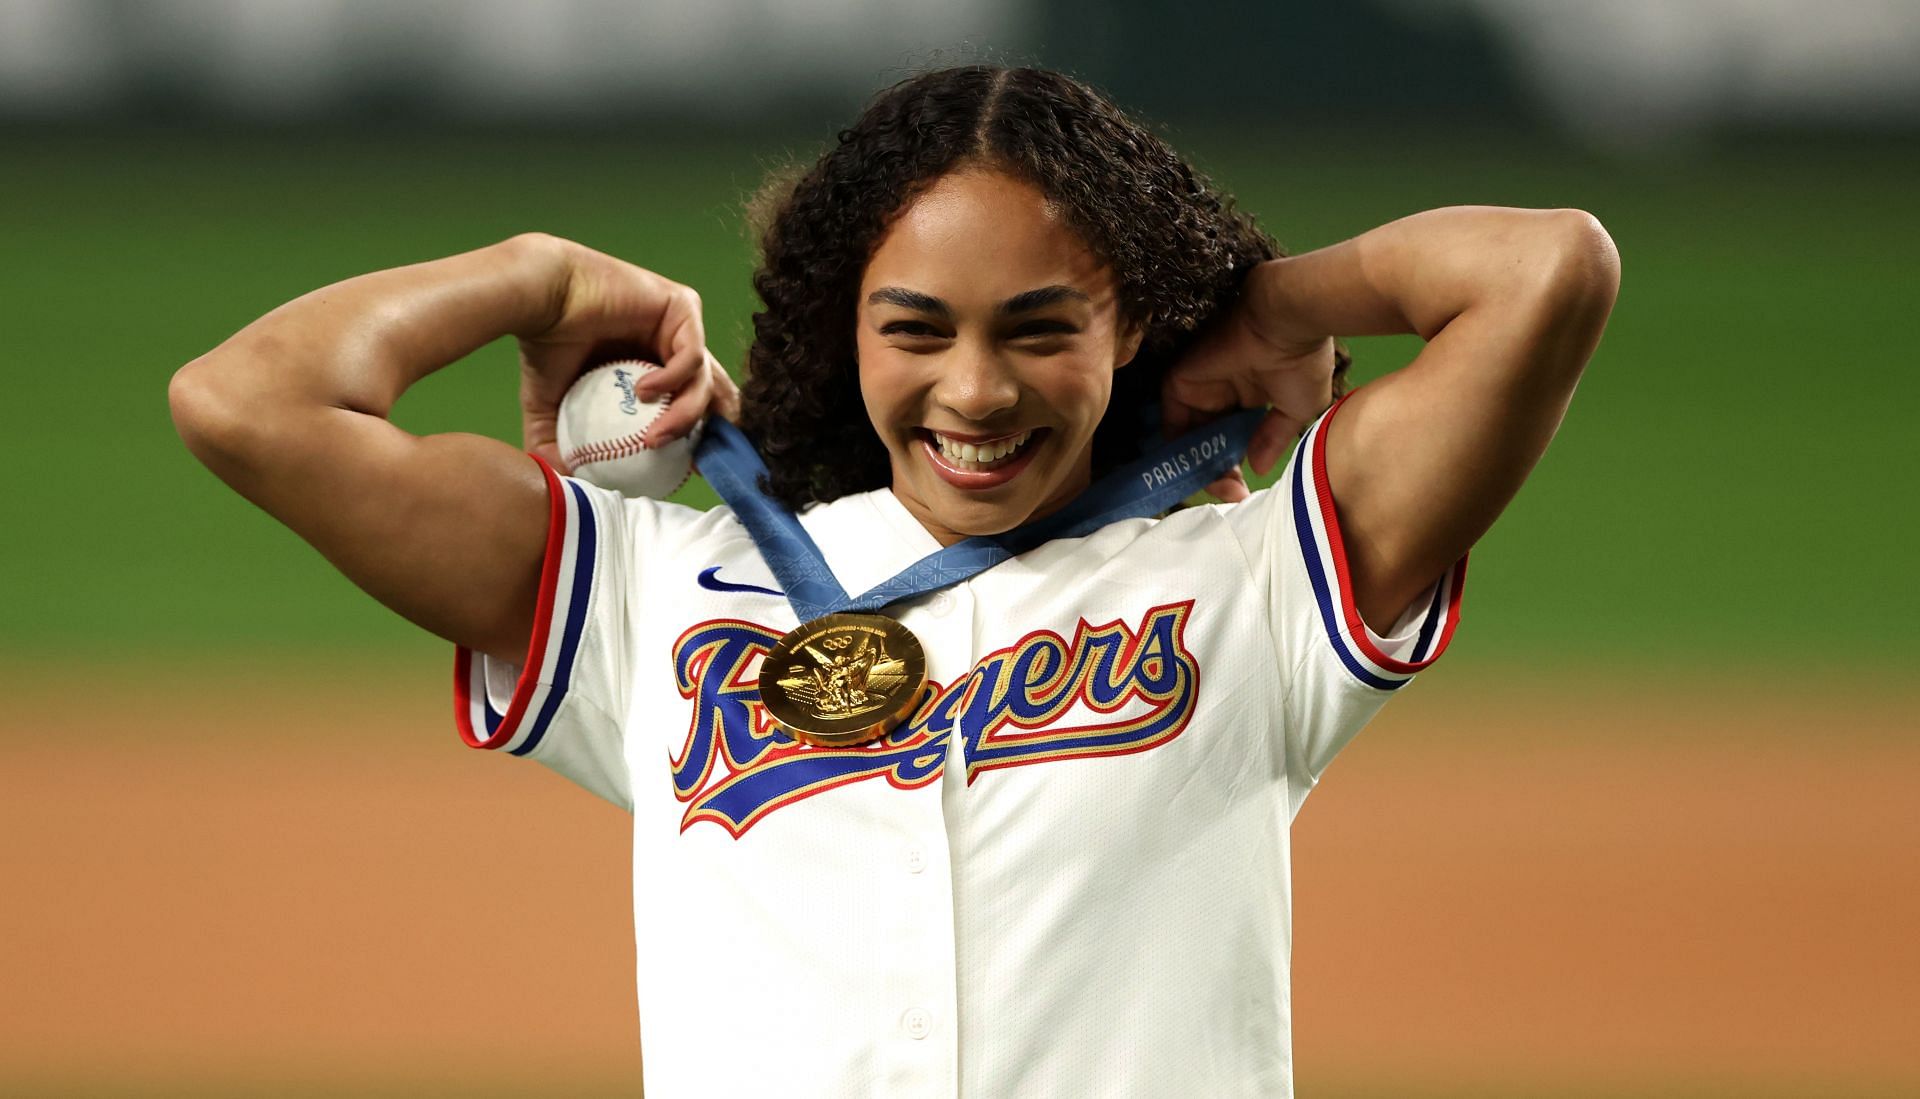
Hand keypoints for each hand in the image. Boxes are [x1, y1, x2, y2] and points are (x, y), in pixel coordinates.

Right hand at [515, 237, 740, 471]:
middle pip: (712, 393)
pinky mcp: (682, 307)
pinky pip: (692, 355)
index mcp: (654, 367)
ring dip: (684, 417)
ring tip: (653, 438)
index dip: (700, 438)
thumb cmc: (544, 345)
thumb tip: (565, 482)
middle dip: (714, 431)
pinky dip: (673, 380)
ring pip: (704, 380)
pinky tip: (644, 392)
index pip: (693, 405)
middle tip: (698, 463)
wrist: (540, 298)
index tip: (691, 470)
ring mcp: (680, 326)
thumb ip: (558, 443)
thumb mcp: (549, 406)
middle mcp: (673, 345)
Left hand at [1161, 260, 1336, 501]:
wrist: (1287, 323)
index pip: (1231, 439)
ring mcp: (1198, 387)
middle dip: (1216, 473)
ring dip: (1200, 467)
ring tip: (1221, 488)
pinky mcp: (1180, 382)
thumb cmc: (1301, 360)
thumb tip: (1260, 468)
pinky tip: (1198, 471)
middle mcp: (1220, 393)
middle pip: (1207, 442)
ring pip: (1190, 438)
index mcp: (1247, 395)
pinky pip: (1172, 423)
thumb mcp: (1296, 409)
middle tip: (1232, 493)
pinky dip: (1180, 450)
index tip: (1243, 493)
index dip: (1233, 468)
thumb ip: (1273, 438)